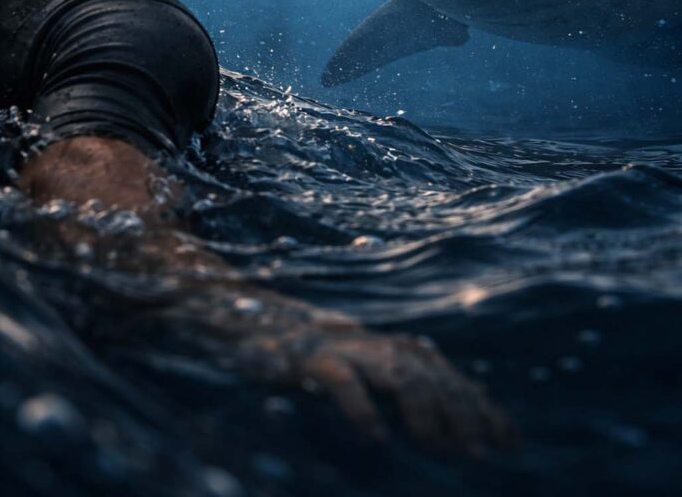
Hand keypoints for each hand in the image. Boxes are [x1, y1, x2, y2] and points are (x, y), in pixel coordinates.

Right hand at [232, 311, 513, 454]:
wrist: (271, 330)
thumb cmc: (336, 364)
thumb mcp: (382, 382)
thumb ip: (420, 400)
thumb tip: (469, 436)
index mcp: (407, 354)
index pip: (456, 383)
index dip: (486, 412)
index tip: (513, 445)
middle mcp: (386, 348)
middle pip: (436, 378)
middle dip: (462, 415)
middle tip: (480, 455)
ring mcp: (352, 351)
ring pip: (399, 375)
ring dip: (424, 412)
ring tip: (440, 448)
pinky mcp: (315, 360)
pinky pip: (343, 380)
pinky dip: (362, 406)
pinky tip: (376, 436)